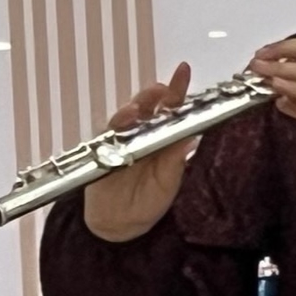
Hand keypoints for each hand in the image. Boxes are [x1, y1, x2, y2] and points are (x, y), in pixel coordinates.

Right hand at [82, 64, 194, 241]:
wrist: (120, 225)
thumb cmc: (147, 203)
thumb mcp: (168, 184)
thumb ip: (175, 162)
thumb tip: (192, 139)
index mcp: (163, 140)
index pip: (172, 111)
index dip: (177, 91)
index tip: (183, 70)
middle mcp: (143, 135)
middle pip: (149, 107)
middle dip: (155, 94)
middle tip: (163, 89)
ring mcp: (122, 140)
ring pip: (128, 115)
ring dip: (135, 106)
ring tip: (142, 105)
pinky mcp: (103, 148)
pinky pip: (108, 132)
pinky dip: (117, 123)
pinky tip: (125, 118)